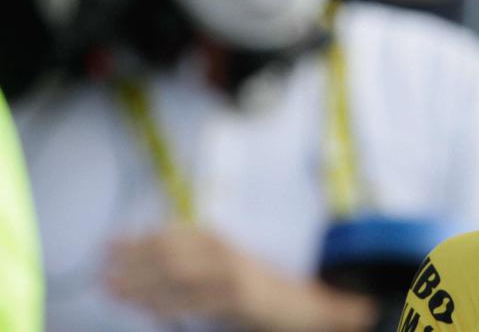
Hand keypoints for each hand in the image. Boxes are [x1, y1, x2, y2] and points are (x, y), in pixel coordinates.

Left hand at [104, 225, 376, 331]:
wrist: (309, 307)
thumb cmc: (265, 293)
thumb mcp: (231, 270)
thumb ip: (200, 265)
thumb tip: (157, 264)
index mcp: (221, 242)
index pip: (172, 235)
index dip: (138, 239)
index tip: (110, 244)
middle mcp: (225, 252)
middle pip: (169, 252)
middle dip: (132, 260)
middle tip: (103, 269)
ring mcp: (232, 274)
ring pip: (177, 274)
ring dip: (141, 282)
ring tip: (113, 289)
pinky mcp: (239, 297)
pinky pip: (194, 301)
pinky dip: (167, 304)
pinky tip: (146, 309)